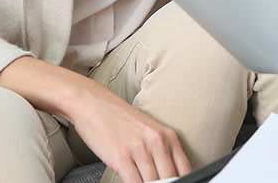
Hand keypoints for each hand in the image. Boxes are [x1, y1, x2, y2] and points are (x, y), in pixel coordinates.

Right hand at [0, 56, 190, 182]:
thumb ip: (160, 151)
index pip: (185, 169)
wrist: (91, 103)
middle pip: (170, 178)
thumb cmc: (118, 118)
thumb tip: (167, 175)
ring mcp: (139, 150)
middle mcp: (157, 142)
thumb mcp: (147, 131)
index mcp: (167, 135)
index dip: (183, 181)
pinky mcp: (121, 158)